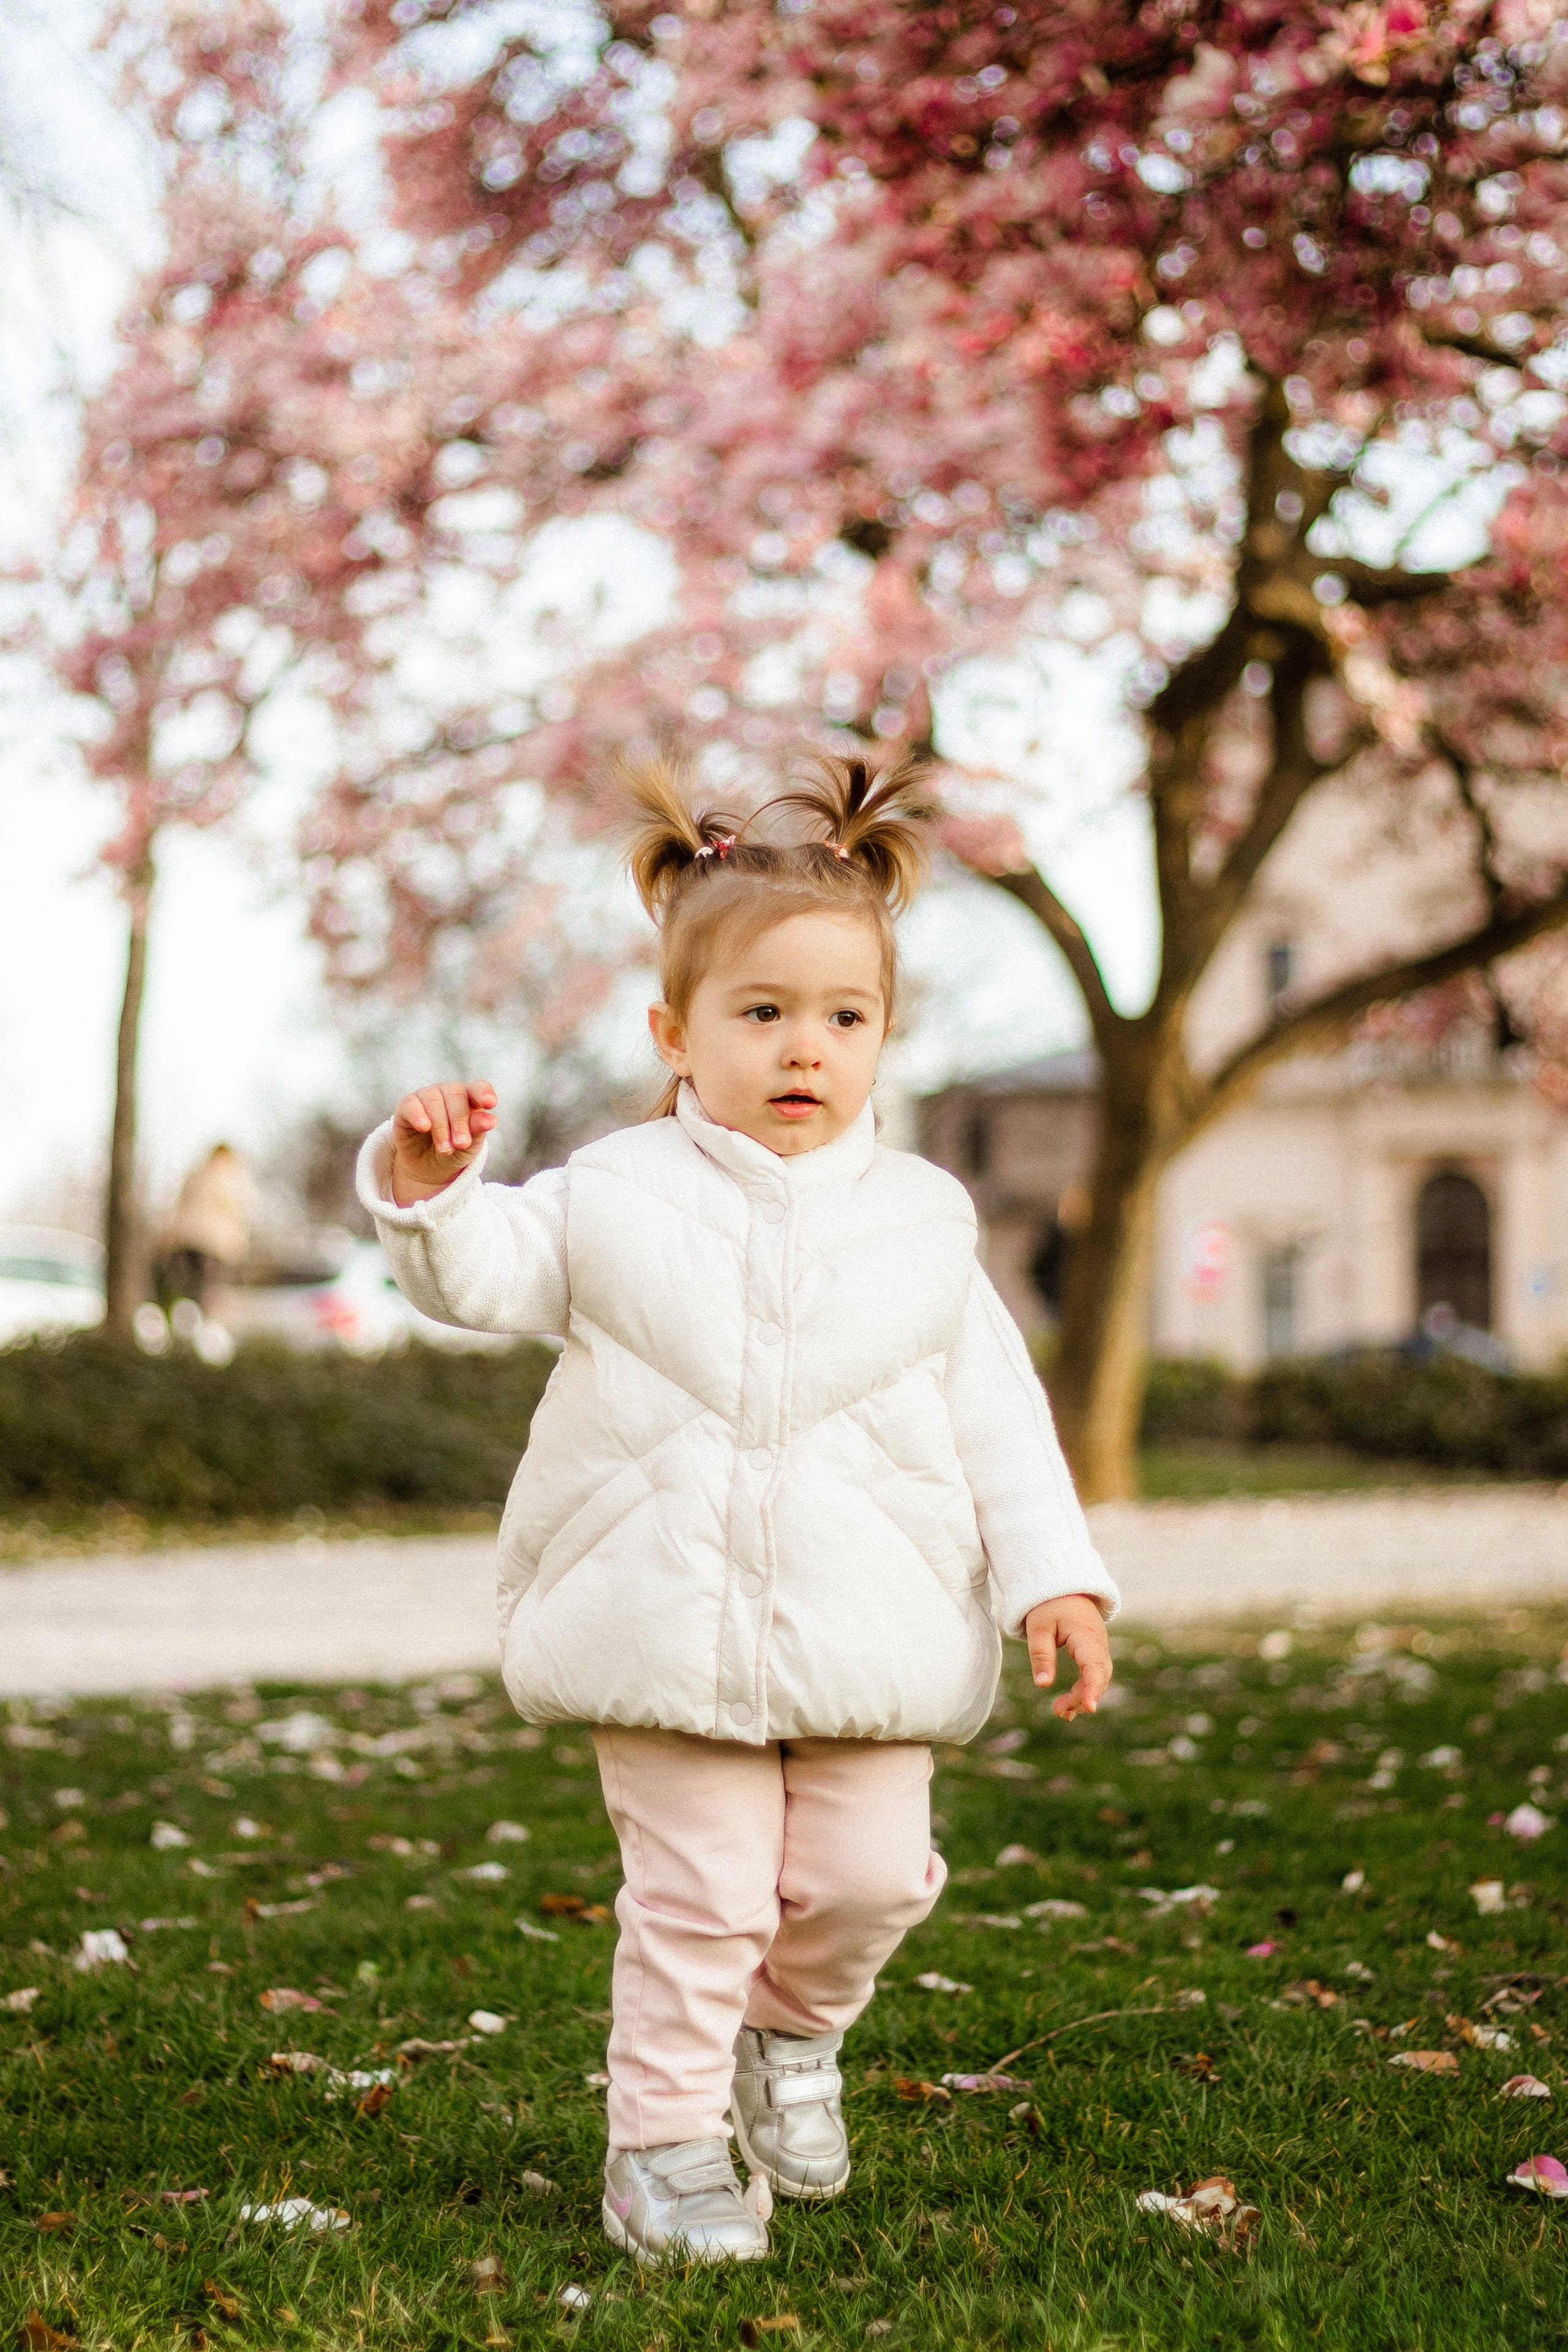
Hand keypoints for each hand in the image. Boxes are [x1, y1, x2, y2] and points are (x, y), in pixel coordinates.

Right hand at [390, 1081, 497, 1205]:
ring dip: (441, 1126)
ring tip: (445, 1150)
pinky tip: (424, 1127)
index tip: (490, 1103)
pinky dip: (418, 1115)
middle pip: (456, 1094)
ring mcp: (426, 1096)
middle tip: (461, 1144)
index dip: (483, 1093)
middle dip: (460, 1121)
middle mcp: (448, 1093)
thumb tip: (491, 1120)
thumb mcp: (469, 1146)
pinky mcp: (406, 1106)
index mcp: (469, 1099)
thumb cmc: (455, 1152)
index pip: (478, 1088)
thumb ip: (477, 1131)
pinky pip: (411, 1104)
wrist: (429, 1168)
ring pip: (434, 1100)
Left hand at [1023, 1595, 1112, 1721]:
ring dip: (1082, 1697)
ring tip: (1061, 1712)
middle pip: (1098, 1677)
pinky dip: (1084, 1690)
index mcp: (1086, 1635)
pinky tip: (1069, 1704)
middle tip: (1058, 1711)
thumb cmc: (1049, 1606)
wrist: (1064, 1588)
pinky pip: (1095, 1675)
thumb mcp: (1039, 1627)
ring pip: (1098, 1679)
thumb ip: (1041, 1654)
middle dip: (1082, 1697)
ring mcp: (1099, 1649)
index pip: (1094, 1665)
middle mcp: (1099, 1644)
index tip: (1090, 1707)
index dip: (1092, 1687)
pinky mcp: (1094, 1653)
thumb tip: (1043, 1685)